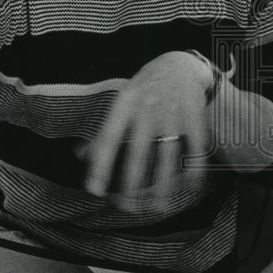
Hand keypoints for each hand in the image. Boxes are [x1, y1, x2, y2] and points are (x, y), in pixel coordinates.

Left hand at [83, 52, 211, 211]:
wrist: (180, 65)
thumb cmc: (145, 89)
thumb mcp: (121, 102)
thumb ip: (103, 130)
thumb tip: (78, 156)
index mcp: (124, 104)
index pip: (108, 139)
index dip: (100, 166)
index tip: (95, 191)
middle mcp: (147, 109)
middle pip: (138, 154)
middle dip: (132, 185)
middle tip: (126, 207)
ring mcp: (172, 113)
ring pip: (167, 158)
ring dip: (163, 186)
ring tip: (157, 206)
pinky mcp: (194, 118)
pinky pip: (194, 150)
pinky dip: (193, 171)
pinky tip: (189, 187)